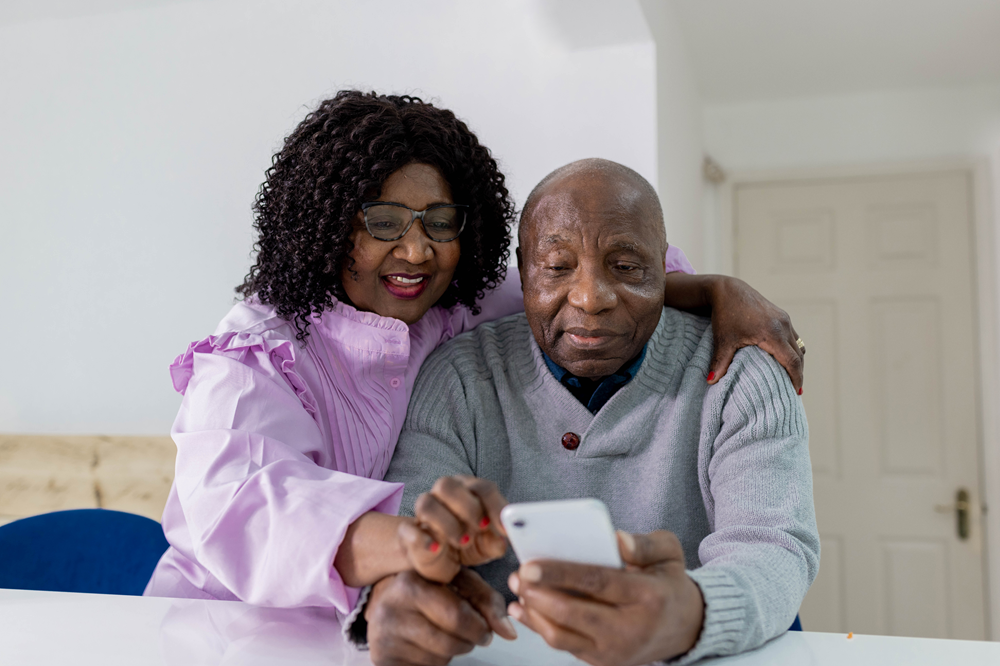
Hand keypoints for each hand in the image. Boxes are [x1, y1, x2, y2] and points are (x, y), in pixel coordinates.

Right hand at [366, 568, 517, 665]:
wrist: (385, 600)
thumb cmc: (426, 588)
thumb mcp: (458, 582)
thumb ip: (486, 601)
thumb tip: (508, 632)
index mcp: (411, 582)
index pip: (457, 614)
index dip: (478, 626)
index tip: (484, 627)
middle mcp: (391, 607)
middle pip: (450, 641)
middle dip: (471, 641)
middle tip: (475, 635)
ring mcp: (384, 635)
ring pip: (440, 658)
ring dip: (454, 650)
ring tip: (447, 634)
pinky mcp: (383, 657)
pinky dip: (436, 660)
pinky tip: (430, 644)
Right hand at [398, 475, 509, 583]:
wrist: (434, 558)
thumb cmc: (465, 543)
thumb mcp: (485, 547)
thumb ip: (494, 543)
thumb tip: (502, 542)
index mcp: (467, 491)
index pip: (482, 488)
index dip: (496, 506)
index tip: (504, 529)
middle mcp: (443, 495)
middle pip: (448, 485)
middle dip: (468, 507)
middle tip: (481, 528)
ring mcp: (424, 512)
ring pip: (427, 503)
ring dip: (447, 523)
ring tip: (463, 542)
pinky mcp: (408, 533)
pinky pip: (408, 530)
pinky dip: (421, 539)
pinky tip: (436, 548)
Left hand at [507, 530, 704, 665]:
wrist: (686, 628)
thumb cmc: (669, 585)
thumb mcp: (669, 552)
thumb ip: (644, 543)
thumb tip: (617, 539)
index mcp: (648, 596)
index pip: (598, 582)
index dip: (561, 573)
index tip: (531, 564)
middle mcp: (630, 629)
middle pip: (574, 613)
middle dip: (539, 595)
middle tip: (519, 575)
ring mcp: (615, 651)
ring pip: (562, 636)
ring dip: (535, 613)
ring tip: (519, 589)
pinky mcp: (602, 662)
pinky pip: (564, 646)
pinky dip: (541, 627)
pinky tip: (527, 608)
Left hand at [706, 276, 804, 392]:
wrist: (727, 289)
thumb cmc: (725, 314)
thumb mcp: (723, 339)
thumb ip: (720, 362)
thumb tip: (710, 382)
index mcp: (772, 333)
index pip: (792, 361)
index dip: (796, 378)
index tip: (796, 392)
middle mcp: (783, 325)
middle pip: (799, 355)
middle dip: (798, 373)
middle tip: (794, 389)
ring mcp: (784, 319)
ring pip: (798, 345)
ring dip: (796, 360)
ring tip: (789, 376)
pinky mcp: (781, 315)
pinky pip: (793, 336)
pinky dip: (792, 349)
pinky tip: (783, 358)